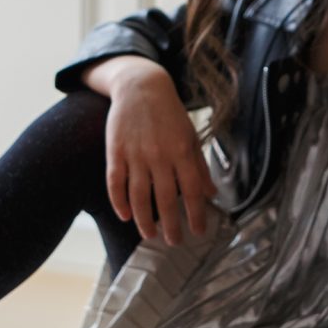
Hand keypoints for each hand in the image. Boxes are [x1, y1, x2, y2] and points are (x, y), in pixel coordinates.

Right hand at [91, 57, 215, 244]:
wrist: (141, 86)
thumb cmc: (169, 113)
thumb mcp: (190, 136)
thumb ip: (199, 165)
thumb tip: (211, 193)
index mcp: (182, 151)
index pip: (192, 190)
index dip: (196, 214)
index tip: (198, 232)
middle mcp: (160, 155)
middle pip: (166, 198)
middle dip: (171, 224)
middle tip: (173, 242)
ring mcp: (136, 154)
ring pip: (139, 195)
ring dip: (144, 219)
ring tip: (150, 234)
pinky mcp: (116, 151)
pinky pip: (116, 182)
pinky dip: (119, 202)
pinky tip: (125, 216)